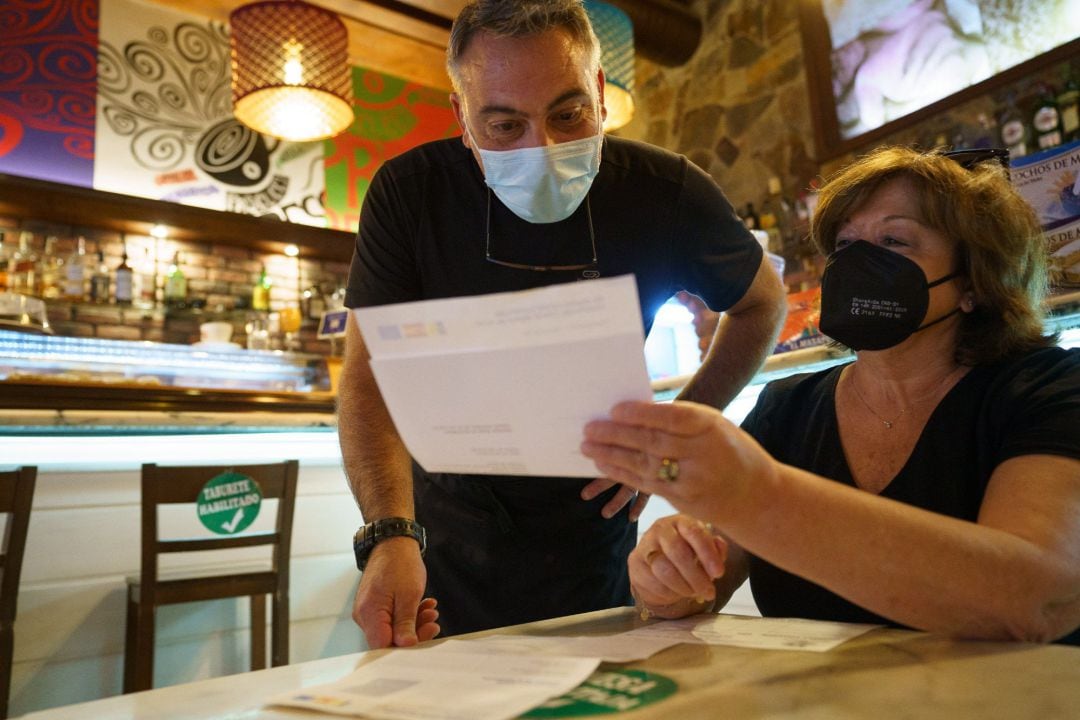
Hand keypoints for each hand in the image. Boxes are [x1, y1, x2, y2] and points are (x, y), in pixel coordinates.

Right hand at [352, 536, 439, 647]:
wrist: (393, 540)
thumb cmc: (400, 563)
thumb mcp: (409, 595)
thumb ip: (406, 623)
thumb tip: (406, 646)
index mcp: (369, 614)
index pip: (382, 646)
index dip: (403, 648)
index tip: (424, 640)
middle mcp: (364, 615)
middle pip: (388, 639)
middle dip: (414, 633)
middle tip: (434, 624)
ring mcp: (369, 610)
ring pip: (392, 628)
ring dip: (414, 622)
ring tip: (431, 611)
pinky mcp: (375, 605)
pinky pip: (391, 617)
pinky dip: (409, 614)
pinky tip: (424, 606)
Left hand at [580, 400, 778, 523]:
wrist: (757, 494)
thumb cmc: (731, 450)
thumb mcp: (715, 425)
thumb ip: (682, 419)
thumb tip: (640, 410)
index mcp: (711, 428)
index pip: (670, 418)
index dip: (641, 414)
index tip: (615, 409)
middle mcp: (702, 454)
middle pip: (652, 442)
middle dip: (617, 435)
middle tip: (590, 427)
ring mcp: (692, 480)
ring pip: (644, 466)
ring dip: (612, 455)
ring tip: (587, 446)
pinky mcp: (683, 501)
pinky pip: (646, 485)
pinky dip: (622, 474)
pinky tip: (604, 465)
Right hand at [629, 514, 726, 618]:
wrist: (660, 567)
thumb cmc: (688, 555)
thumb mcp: (705, 550)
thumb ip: (716, 549)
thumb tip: (720, 547)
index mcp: (681, 521)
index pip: (694, 532)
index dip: (708, 554)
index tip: (719, 573)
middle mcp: (660, 528)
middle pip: (677, 552)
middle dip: (696, 576)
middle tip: (709, 592)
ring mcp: (645, 544)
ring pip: (664, 569)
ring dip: (683, 587)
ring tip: (694, 593)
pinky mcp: (634, 562)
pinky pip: (653, 582)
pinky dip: (670, 593)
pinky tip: (678, 593)